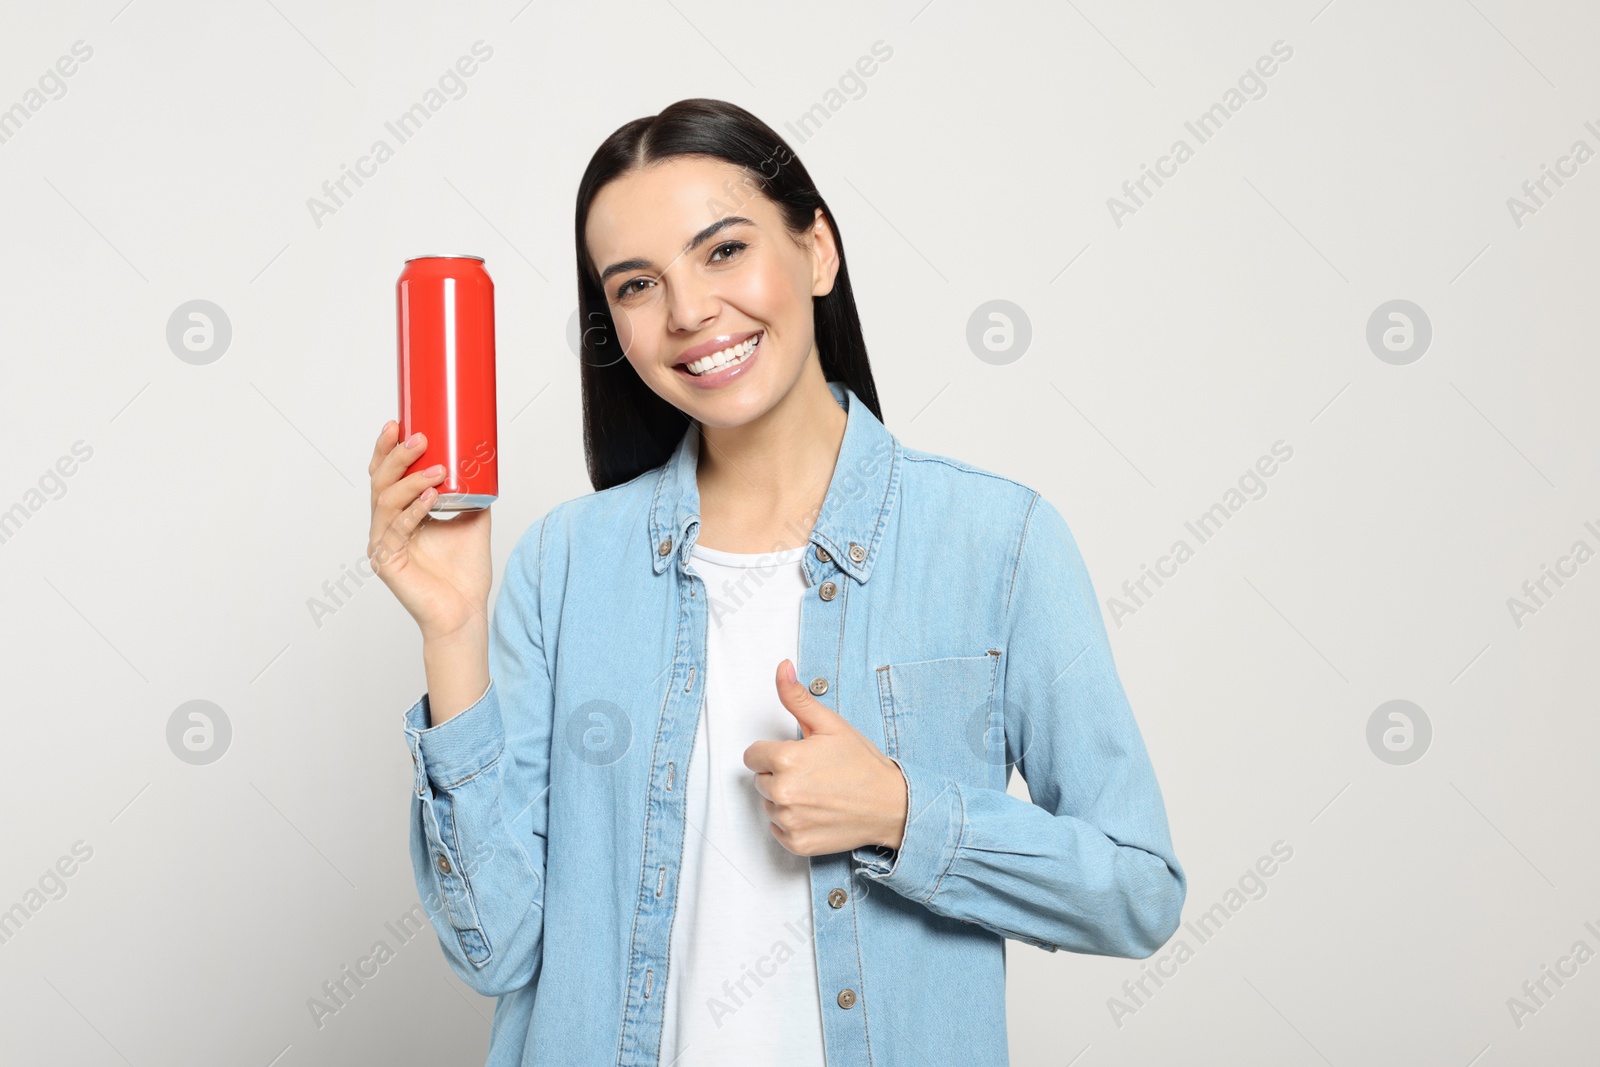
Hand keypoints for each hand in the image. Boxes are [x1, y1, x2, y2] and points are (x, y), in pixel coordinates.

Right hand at [366, 420, 491, 641]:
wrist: (465, 612)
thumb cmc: (464, 573)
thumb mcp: (473, 520)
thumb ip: (471, 493)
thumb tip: (480, 463)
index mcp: (399, 515)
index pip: (386, 475)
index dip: (387, 448)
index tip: (399, 422)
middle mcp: (386, 526)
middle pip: (380, 482)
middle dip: (397, 456)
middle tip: (420, 438)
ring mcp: (383, 544)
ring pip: (385, 502)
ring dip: (410, 481)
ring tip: (437, 471)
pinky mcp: (388, 562)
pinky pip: (397, 530)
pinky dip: (414, 511)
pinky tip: (430, 497)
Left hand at [743, 659, 908, 856]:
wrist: (890, 805)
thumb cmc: (862, 764)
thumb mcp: (830, 724)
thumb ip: (797, 697)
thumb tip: (782, 668)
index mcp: (785, 760)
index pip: (752, 756)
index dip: (773, 752)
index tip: (795, 756)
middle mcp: (782, 793)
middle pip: (760, 780)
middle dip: (779, 775)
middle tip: (812, 774)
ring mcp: (789, 821)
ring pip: (768, 805)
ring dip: (785, 800)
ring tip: (817, 793)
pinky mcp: (796, 843)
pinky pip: (778, 830)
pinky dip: (793, 823)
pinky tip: (817, 812)